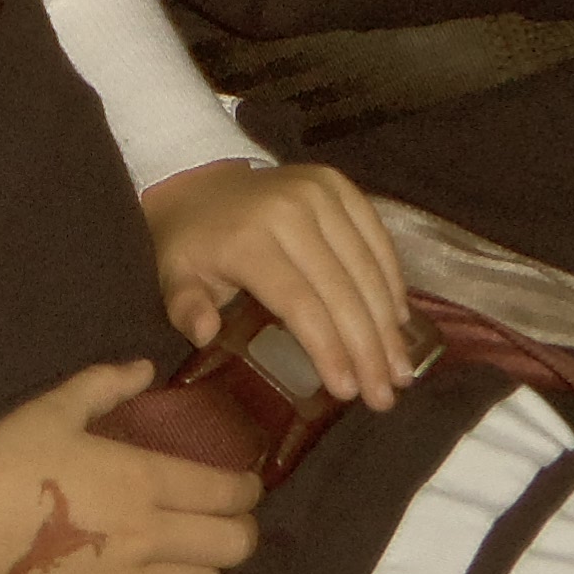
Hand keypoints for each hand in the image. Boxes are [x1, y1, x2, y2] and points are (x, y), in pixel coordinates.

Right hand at [0, 362, 261, 573]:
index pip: (226, 493)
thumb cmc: (7, 461)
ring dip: (206, 566)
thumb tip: (145, 367)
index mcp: (145, 481)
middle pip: (232, 546)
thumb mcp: (55, 407)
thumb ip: (106, 383)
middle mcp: (150, 537)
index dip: (248, 490)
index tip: (248, 485)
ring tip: (192, 554)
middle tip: (231, 521)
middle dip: (242, 531)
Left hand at [144, 158, 414, 409]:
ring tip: (401, 371)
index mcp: (248, 239)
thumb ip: (185, 308)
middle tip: (385, 395)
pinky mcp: (337, 183)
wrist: (199, 178)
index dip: (329, 349)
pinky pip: (376, 236)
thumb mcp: (172, 277)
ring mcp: (318, 191)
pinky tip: (400, 320)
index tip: (348, 391)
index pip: (300, 303)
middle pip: (341, 290)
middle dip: (368, 348)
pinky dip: (392, 279)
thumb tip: (205, 333)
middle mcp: (290, 210)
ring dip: (388, 323)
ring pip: (366, 266)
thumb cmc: (189, 242)